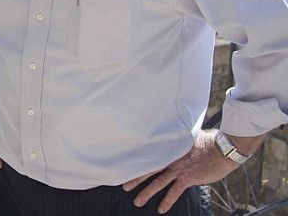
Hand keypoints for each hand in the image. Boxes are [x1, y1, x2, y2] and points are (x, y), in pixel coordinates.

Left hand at [122, 130, 238, 212]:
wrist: (223, 148)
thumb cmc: (210, 142)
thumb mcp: (189, 139)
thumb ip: (179, 145)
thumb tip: (175, 146)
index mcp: (170, 147)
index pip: (150, 154)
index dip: (139, 161)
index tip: (127, 166)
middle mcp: (171, 158)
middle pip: (149, 169)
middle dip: (135, 178)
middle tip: (124, 186)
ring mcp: (179, 168)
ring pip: (158, 182)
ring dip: (146, 192)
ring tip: (137, 201)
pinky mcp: (188, 178)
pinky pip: (174, 192)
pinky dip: (167, 201)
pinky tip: (161, 209)